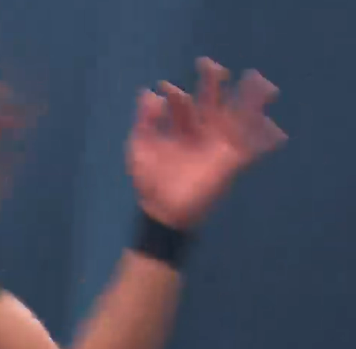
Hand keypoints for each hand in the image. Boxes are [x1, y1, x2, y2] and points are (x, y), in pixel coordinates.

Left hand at [127, 57, 286, 228]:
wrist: (162, 212)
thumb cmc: (149, 181)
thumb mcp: (140, 149)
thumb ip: (143, 121)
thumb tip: (148, 93)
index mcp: (181, 127)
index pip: (182, 103)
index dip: (175, 94)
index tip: (165, 89)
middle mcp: (202, 131)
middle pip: (213, 101)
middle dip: (214, 83)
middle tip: (213, 67)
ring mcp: (218, 145)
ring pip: (238, 116)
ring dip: (251, 100)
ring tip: (260, 82)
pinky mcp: (231, 162)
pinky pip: (253, 149)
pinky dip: (267, 141)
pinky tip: (277, 133)